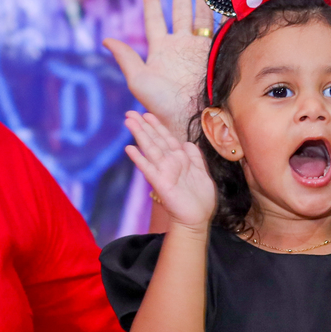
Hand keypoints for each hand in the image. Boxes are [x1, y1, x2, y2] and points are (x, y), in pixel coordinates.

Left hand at [104, 0, 214, 131]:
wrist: (188, 117)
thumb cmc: (160, 104)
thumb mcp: (138, 80)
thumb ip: (125, 58)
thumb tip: (106, 40)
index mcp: (159, 49)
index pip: (155, 19)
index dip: (152, 0)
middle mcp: (179, 46)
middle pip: (180, 11)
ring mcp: (198, 49)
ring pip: (199, 15)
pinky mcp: (213, 53)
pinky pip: (216, 28)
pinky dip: (219, 12)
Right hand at [124, 111, 215, 231]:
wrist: (197, 218)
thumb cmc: (200, 198)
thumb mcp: (202, 172)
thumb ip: (194, 157)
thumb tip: (187, 142)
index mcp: (179, 159)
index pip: (166, 138)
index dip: (157, 126)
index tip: (147, 114)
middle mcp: (169, 163)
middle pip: (154, 140)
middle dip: (143, 126)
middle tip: (130, 112)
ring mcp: (164, 172)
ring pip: (150, 149)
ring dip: (140, 135)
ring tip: (128, 122)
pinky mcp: (160, 183)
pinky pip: (148, 168)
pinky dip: (139, 159)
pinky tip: (129, 149)